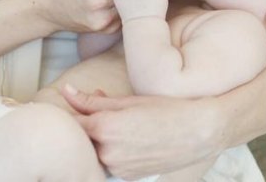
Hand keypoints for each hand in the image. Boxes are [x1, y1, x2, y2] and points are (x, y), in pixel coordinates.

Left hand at [61, 85, 223, 178]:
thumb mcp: (129, 100)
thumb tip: (66, 92)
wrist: (200, 132)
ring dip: (101, 140)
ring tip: (125, 126)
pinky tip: (133, 139)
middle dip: (89, 125)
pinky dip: (114, 151)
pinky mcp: (126, 176)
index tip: (77, 104)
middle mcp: (107, 152)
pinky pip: (110, 162)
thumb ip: (93, 100)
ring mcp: (117, 168)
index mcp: (105, 128)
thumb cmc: (168, 109)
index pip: (72, 123)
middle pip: (83, 138)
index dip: (74, 112)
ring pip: (96, 151)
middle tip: (108, 112)